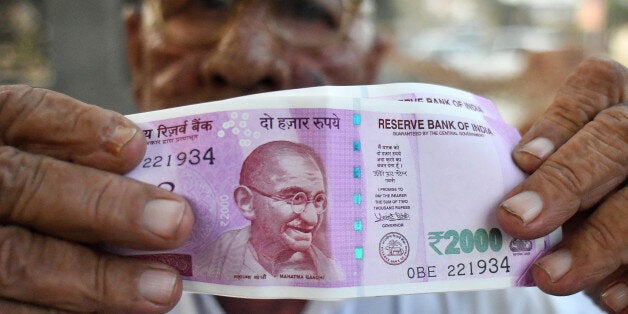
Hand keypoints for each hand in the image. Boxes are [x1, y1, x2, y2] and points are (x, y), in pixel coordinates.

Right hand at [0, 85, 193, 312]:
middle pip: (22, 189)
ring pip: (15, 264)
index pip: (19, 115)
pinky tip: (117, 313)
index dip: (76, 128)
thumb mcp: (25, 150)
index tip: (138, 146)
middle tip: (176, 223)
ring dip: (98, 281)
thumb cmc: (22, 186)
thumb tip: (135, 154)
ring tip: (163, 289)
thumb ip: (64, 149)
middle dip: (105, 207)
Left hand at [497, 57, 626, 312]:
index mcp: (611, 99)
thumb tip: (485, 194)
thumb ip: (533, 169)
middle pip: (615, 140)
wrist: (610, 228)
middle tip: (516, 221)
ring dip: (597, 242)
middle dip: (565, 182)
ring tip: (550, 275)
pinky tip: (610, 299)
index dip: (558, 123)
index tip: (522, 160)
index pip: (591, 88)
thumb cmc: (570, 188)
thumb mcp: (554, 168)